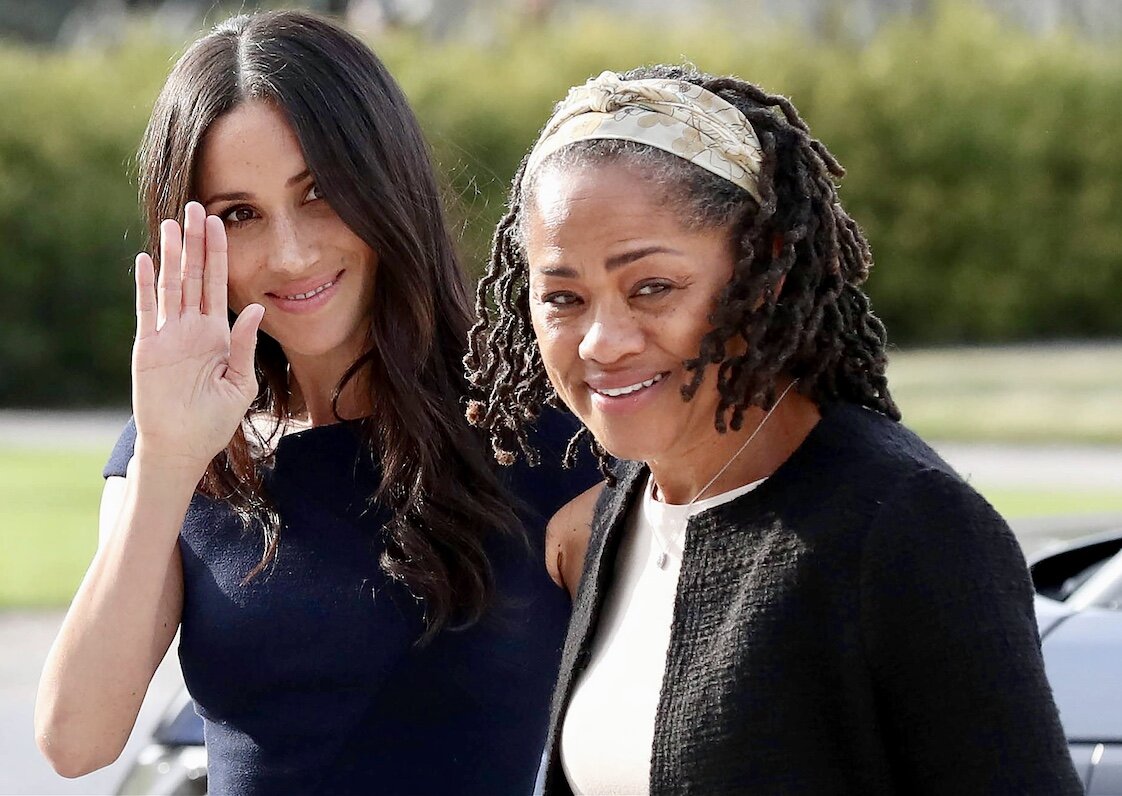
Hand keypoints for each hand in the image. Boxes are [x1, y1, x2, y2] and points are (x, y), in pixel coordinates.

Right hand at [131, 201, 264, 474]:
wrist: (183, 446)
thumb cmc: (214, 420)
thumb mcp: (239, 382)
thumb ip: (245, 344)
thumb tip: (257, 307)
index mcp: (216, 334)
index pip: (218, 285)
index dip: (219, 255)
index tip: (222, 223)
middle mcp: (191, 328)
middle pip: (193, 276)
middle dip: (196, 243)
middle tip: (197, 207)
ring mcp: (168, 335)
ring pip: (170, 285)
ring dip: (171, 255)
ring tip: (172, 223)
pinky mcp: (149, 347)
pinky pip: (146, 310)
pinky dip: (146, 285)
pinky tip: (145, 260)